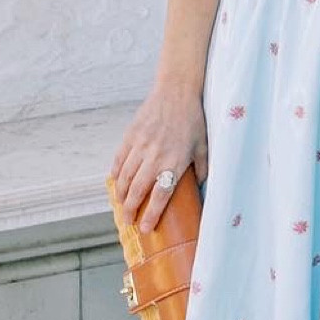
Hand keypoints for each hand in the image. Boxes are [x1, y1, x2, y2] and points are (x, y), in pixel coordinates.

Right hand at [109, 78, 208, 234]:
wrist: (176, 91)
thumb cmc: (193, 120)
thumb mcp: (203, 146)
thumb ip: (202, 169)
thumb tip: (200, 189)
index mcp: (175, 162)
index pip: (160, 194)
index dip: (152, 214)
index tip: (146, 228)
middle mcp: (155, 156)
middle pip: (138, 190)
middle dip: (131, 210)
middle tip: (129, 222)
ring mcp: (140, 145)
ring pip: (125, 176)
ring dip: (121, 195)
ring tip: (121, 207)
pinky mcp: (130, 135)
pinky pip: (120, 159)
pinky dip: (116, 173)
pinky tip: (115, 183)